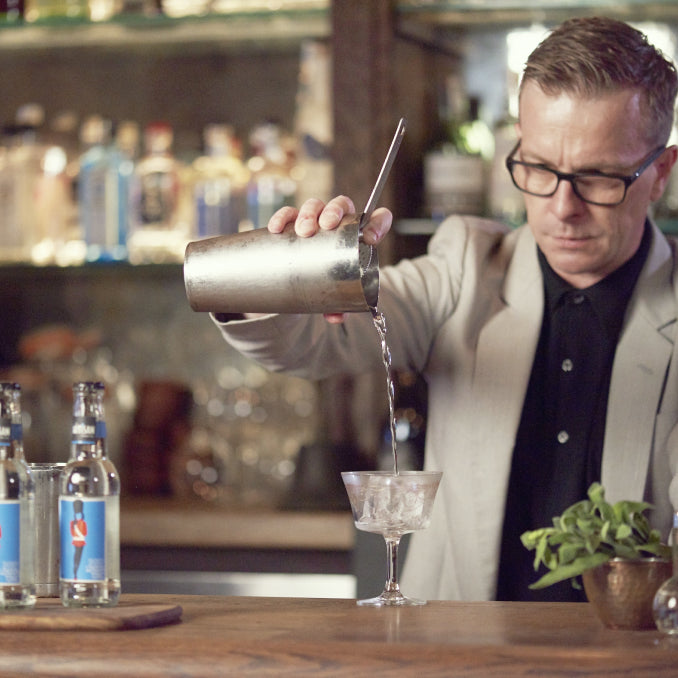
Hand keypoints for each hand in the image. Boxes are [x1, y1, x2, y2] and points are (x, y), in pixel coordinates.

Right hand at [267, 196, 392, 322]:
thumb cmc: (332, 280)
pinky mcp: (294, 222)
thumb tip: (335, 317)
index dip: (378, 223)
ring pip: (315, 205)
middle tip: (327, 226)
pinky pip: (288, 214)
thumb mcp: (339, 293)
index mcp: (360, 234)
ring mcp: (316, 219)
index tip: (370, 239)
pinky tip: (276, 229)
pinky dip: (283, 218)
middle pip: (341, 204)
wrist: (309, 275)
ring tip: (304, 231)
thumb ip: (340, 305)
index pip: (377, 219)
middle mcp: (339, 221)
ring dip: (309, 214)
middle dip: (334, 212)